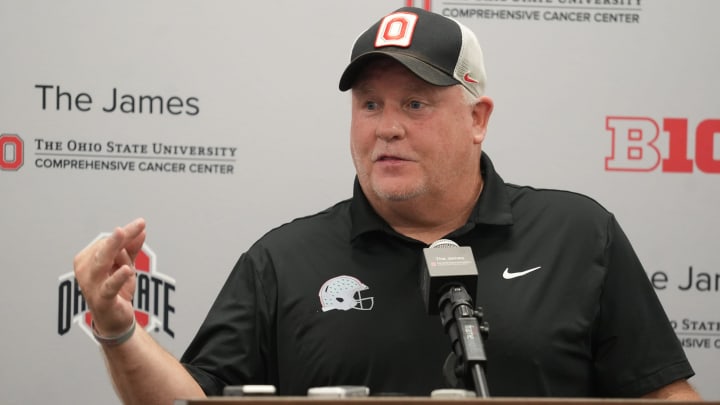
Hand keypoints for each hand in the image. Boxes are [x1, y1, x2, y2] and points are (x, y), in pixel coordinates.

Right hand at [73, 218, 145, 335]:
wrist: (114, 320)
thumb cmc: (117, 289)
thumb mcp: (126, 265)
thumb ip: (132, 248)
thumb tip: (141, 229)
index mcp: (87, 259)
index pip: (107, 241)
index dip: (126, 236)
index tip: (140, 226)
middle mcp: (85, 270)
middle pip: (104, 249)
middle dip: (121, 236)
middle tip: (138, 224)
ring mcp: (91, 285)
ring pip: (103, 263)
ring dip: (116, 249)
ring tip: (123, 234)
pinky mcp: (101, 300)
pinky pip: (109, 287)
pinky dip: (117, 278)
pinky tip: (127, 270)